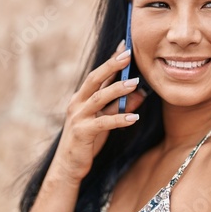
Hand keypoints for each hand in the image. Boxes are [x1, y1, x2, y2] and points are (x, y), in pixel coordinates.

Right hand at [52, 40, 145, 182]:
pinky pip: (103, 123)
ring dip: (117, 89)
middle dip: (111, 65)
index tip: (124, 45)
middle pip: (94, 79)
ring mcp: (78, 117)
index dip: (110, 59)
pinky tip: (134, 118)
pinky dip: (119, 119)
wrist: (69, 166)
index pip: (98, 74)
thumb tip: (141, 94)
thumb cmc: (88, 140)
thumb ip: (120, 106)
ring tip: (135, 82)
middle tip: (128, 54)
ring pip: (99, 97)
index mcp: (81, 97)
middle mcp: (77, 103)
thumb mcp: (105, 120)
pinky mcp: (82, 132)